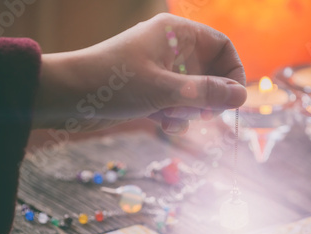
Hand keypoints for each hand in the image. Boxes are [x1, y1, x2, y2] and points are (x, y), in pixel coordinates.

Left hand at [34, 13, 246, 133]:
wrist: (68, 96)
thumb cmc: (114, 83)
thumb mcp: (165, 90)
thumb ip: (206, 93)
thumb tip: (242, 95)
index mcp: (177, 34)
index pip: (223, 47)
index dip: (233, 72)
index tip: (233, 98)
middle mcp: (172, 49)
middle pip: (211, 73)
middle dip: (208, 98)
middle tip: (201, 114)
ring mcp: (162, 70)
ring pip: (195, 93)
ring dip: (189, 110)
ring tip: (169, 116)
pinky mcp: (152, 89)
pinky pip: (178, 103)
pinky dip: (175, 116)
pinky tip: (161, 122)